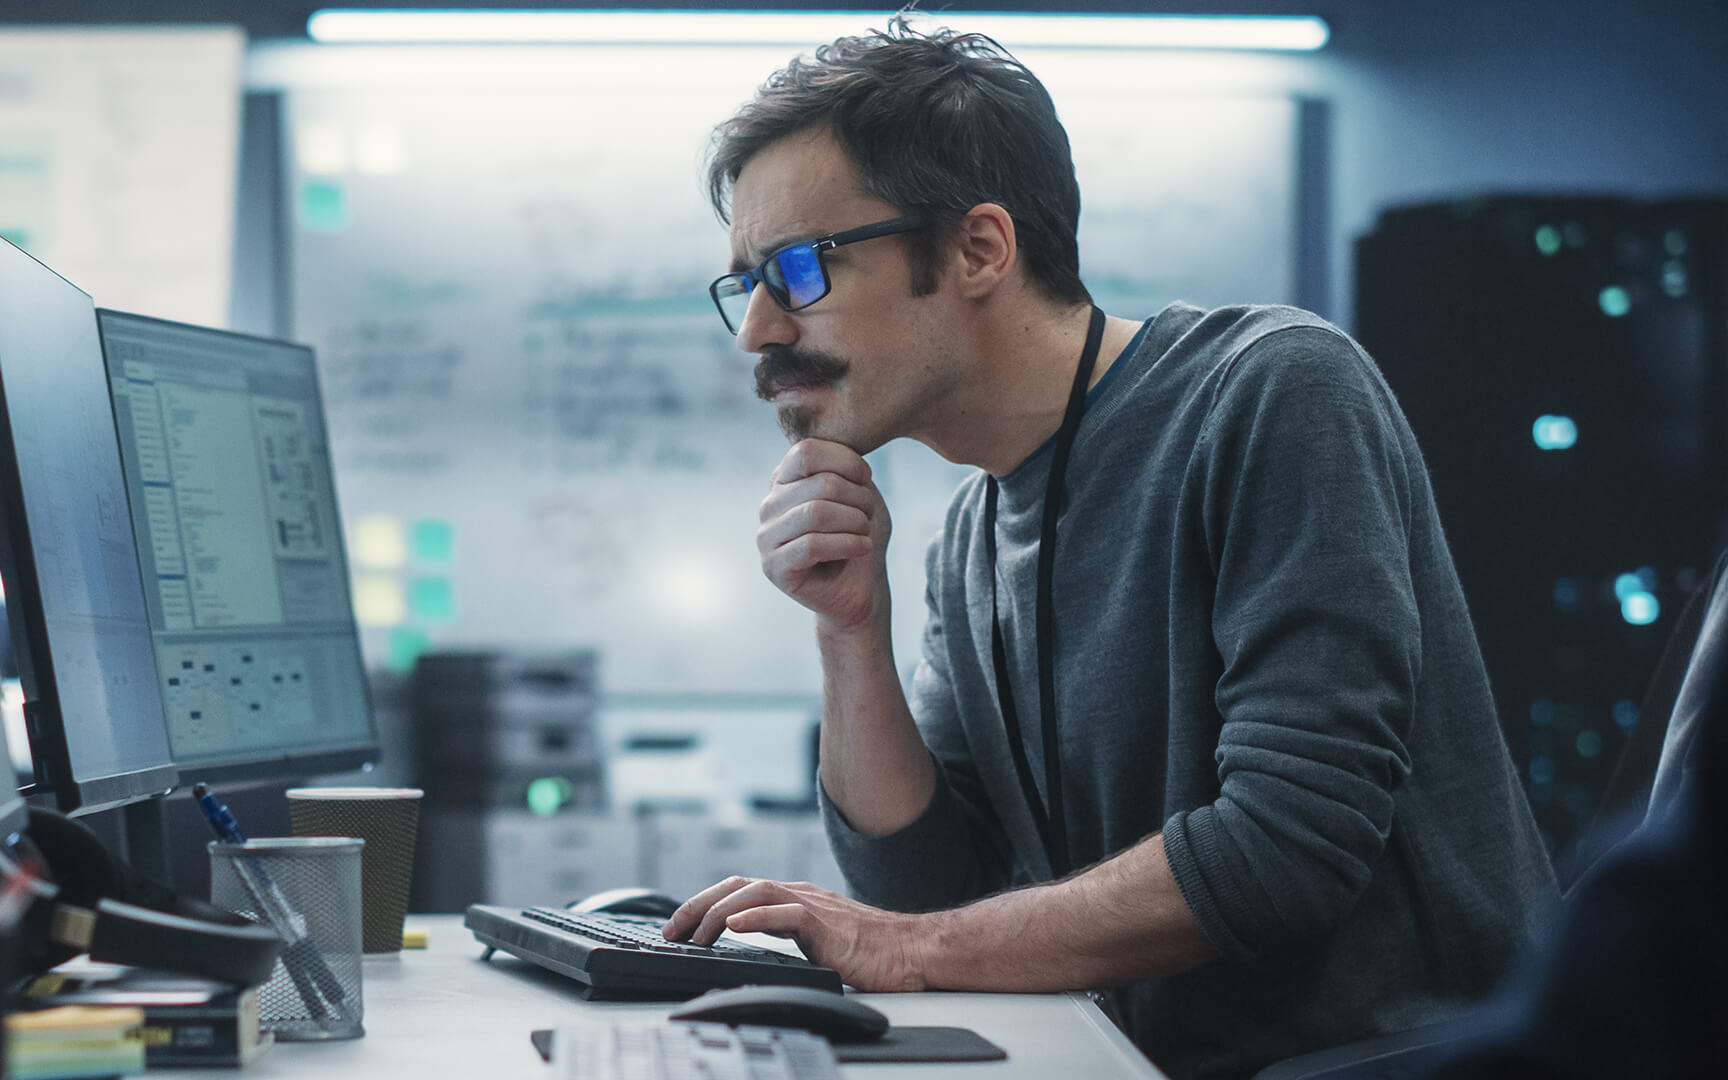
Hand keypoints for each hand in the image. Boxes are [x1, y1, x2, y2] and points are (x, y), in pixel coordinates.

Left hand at [663, 876, 930, 991]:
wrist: (909, 951)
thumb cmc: (868, 950)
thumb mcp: (812, 940)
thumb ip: (781, 934)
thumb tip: (741, 945)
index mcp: (792, 898)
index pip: (737, 890)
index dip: (702, 904)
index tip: (677, 927)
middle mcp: (798, 895)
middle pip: (737, 884)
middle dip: (697, 905)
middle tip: (672, 931)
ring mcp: (812, 905)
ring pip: (755, 891)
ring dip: (718, 911)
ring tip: (697, 933)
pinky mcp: (827, 924)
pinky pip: (787, 914)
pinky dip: (757, 916)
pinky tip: (736, 925)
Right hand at [757, 439, 891, 632]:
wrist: (861, 585)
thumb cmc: (859, 533)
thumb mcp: (858, 491)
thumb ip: (844, 467)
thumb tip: (839, 449)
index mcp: (784, 479)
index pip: (807, 451)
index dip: (845, 461)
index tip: (866, 478)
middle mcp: (769, 504)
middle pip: (820, 484)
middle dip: (858, 498)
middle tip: (869, 515)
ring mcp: (766, 536)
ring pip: (817, 514)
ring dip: (855, 522)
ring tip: (865, 532)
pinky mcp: (774, 567)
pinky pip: (813, 545)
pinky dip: (848, 544)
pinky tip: (862, 547)